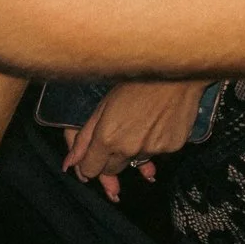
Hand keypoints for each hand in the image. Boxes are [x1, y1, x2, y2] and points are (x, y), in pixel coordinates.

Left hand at [62, 80, 207, 201]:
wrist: (175, 73)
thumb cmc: (136, 83)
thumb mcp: (102, 106)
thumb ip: (83, 138)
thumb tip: (70, 163)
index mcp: (107, 139)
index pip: (90, 170)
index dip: (89, 164)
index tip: (93, 157)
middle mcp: (128, 149)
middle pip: (113, 169)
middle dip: (110, 159)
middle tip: (118, 136)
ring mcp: (152, 150)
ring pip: (136, 161)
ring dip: (134, 150)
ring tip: (141, 124)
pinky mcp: (171, 147)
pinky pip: (158, 154)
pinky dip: (155, 144)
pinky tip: (158, 124)